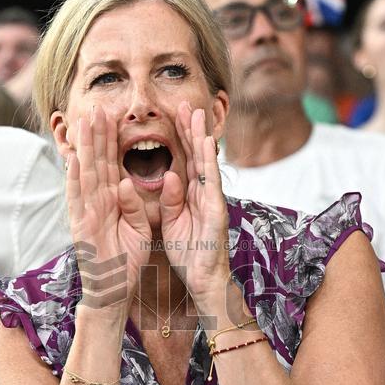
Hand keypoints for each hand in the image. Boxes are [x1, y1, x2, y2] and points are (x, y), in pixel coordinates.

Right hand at [67, 105, 150, 307]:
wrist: (114, 290)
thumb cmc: (126, 260)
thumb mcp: (138, 228)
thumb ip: (134, 206)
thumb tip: (127, 183)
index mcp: (112, 201)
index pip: (112, 165)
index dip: (111, 141)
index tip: (112, 117)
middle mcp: (97, 202)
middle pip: (97, 163)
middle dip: (97, 135)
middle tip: (97, 107)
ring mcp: (87, 212)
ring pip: (86, 174)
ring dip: (85, 148)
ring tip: (84, 123)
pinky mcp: (81, 226)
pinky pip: (78, 199)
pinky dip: (76, 179)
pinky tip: (74, 159)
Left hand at [159, 102, 229, 303]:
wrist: (205, 282)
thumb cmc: (190, 254)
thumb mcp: (173, 223)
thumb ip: (170, 200)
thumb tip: (168, 176)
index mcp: (191, 196)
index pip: (184, 161)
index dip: (179, 138)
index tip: (173, 115)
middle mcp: (204, 194)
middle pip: (196, 156)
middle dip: (191, 129)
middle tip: (186, 103)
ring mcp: (212, 201)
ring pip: (206, 163)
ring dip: (201, 137)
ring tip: (197, 113)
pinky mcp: (216, 212)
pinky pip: (210, 183)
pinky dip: (208, 162)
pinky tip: (206, 143)